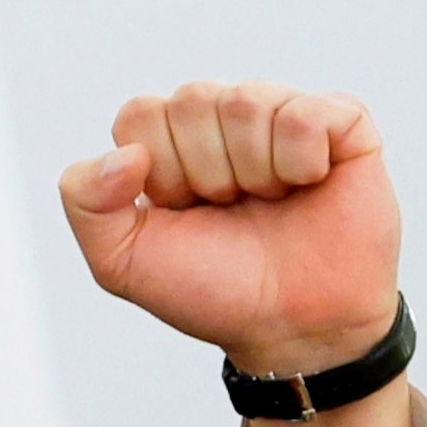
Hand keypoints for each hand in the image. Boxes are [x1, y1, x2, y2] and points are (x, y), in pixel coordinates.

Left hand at [62, 81, 414, 426]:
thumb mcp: (120, 261)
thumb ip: (85, 202)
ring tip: (270, 202)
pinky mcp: (341, 123)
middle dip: (204, 173)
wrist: (290, 325)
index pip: (140, 113)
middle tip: (229, 209)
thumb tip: (125, 154)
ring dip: (253, 171)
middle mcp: (222, 121)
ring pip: (246, 102)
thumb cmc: (211, 289)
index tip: (180, 211)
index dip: (158, 172)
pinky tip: (309, 184)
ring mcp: (281, 116)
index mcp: (167, 144)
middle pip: (192, 100)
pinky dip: (301, 160)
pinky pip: (306, 113)